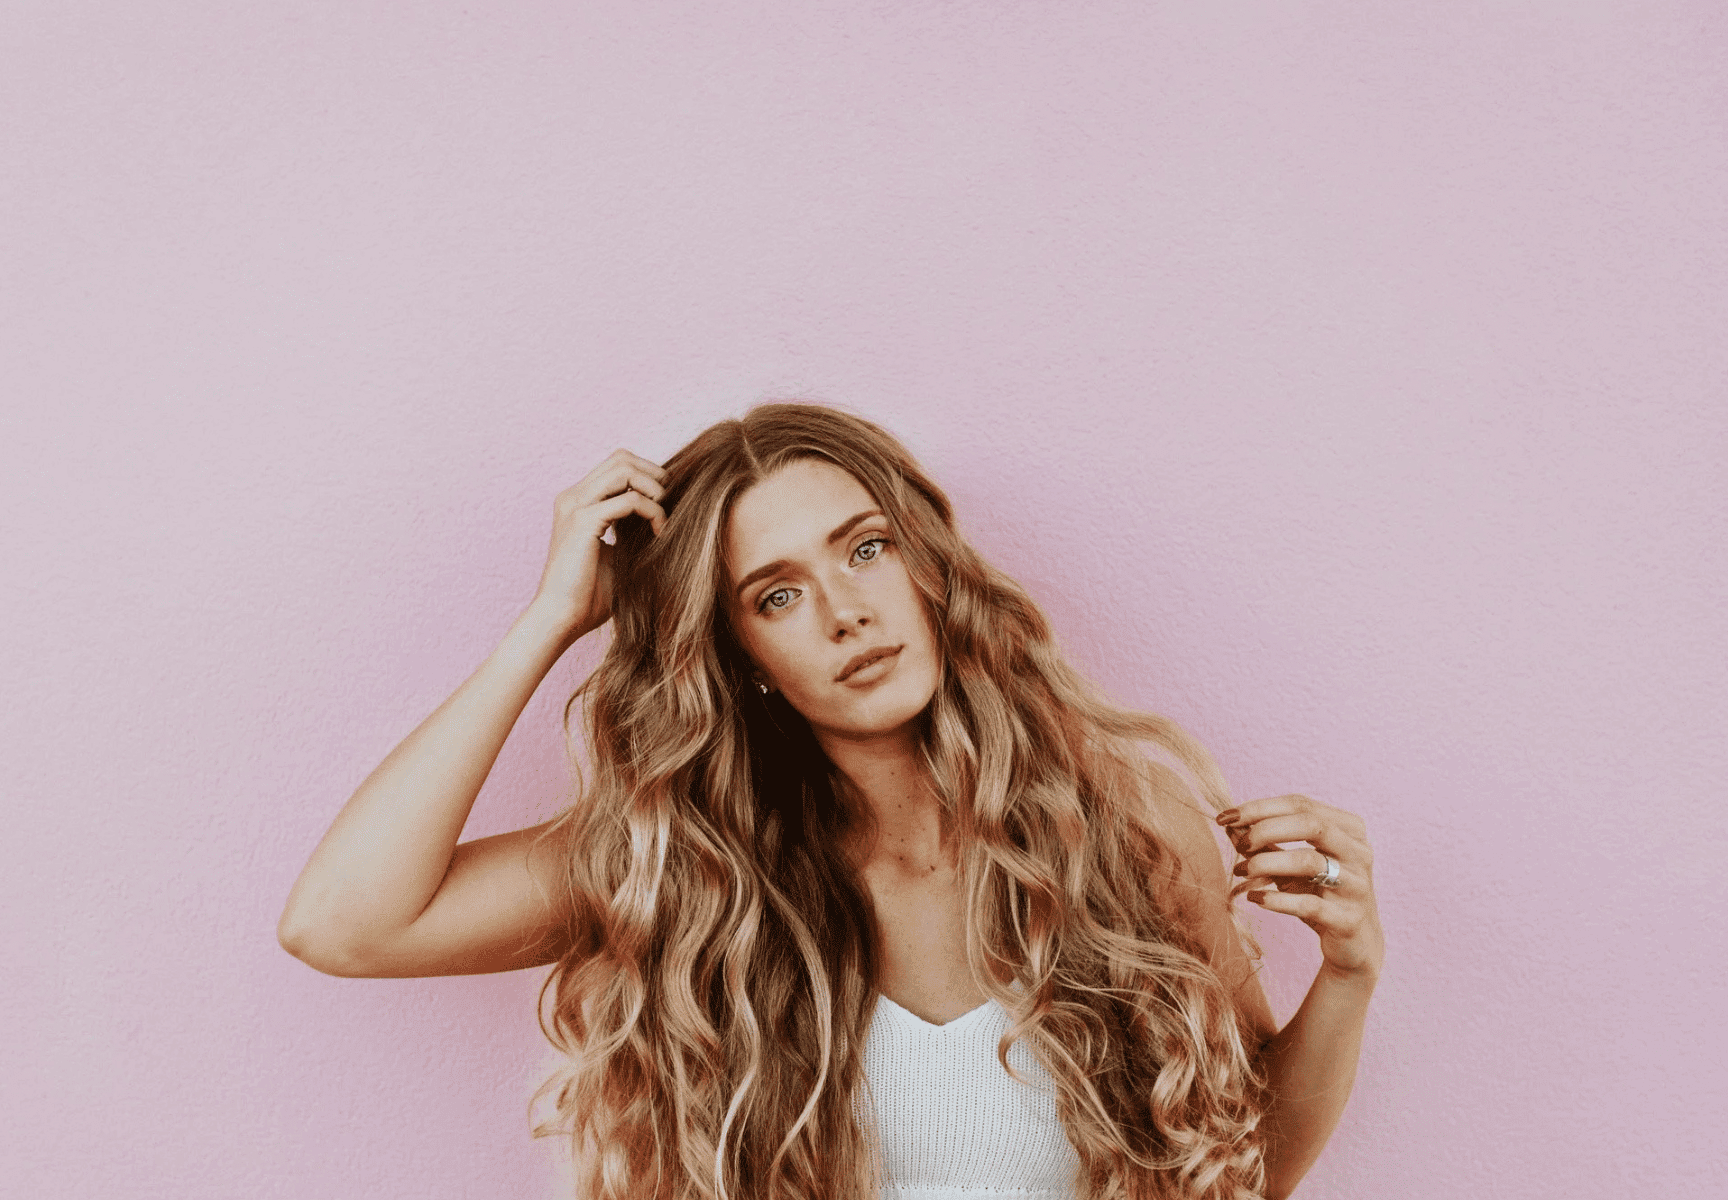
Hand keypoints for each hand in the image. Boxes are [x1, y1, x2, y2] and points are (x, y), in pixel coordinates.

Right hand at [529, 448, 666, 638]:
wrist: (562, 617)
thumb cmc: (588, 595)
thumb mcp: (617, 553)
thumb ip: (630, 530)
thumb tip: (664, 517)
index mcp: (577, 502)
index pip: (616, 466)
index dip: (647, 476)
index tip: (666, 503)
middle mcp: (573, 497)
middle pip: (621, 458)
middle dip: (654, 475)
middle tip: (670, 504)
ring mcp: (576, 506)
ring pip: (624, 469)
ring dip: (654, 488)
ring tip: (664, 515)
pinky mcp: (583, 521)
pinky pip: (630, 499)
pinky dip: (652, 511)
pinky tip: (659, 532)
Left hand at [1217, 794, 1382, 980]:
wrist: (1355, 943)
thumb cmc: (1320, 894)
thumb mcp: (1292, 865)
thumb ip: (1265, 844)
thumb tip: (1230, 825)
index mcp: (1348, 829)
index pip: (1300, 804)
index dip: (1259, 808)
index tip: (1225, 818)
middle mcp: (1358, 852)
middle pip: (1311, 824)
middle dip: (1265, 830)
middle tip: (1239, 845)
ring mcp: (1357, 885)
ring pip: (1309, 862)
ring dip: (1266, 863)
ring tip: (1241, 871)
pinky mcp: (1348, 919)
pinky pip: (1309, 904)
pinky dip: (1277, 899)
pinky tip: (1255, 898)